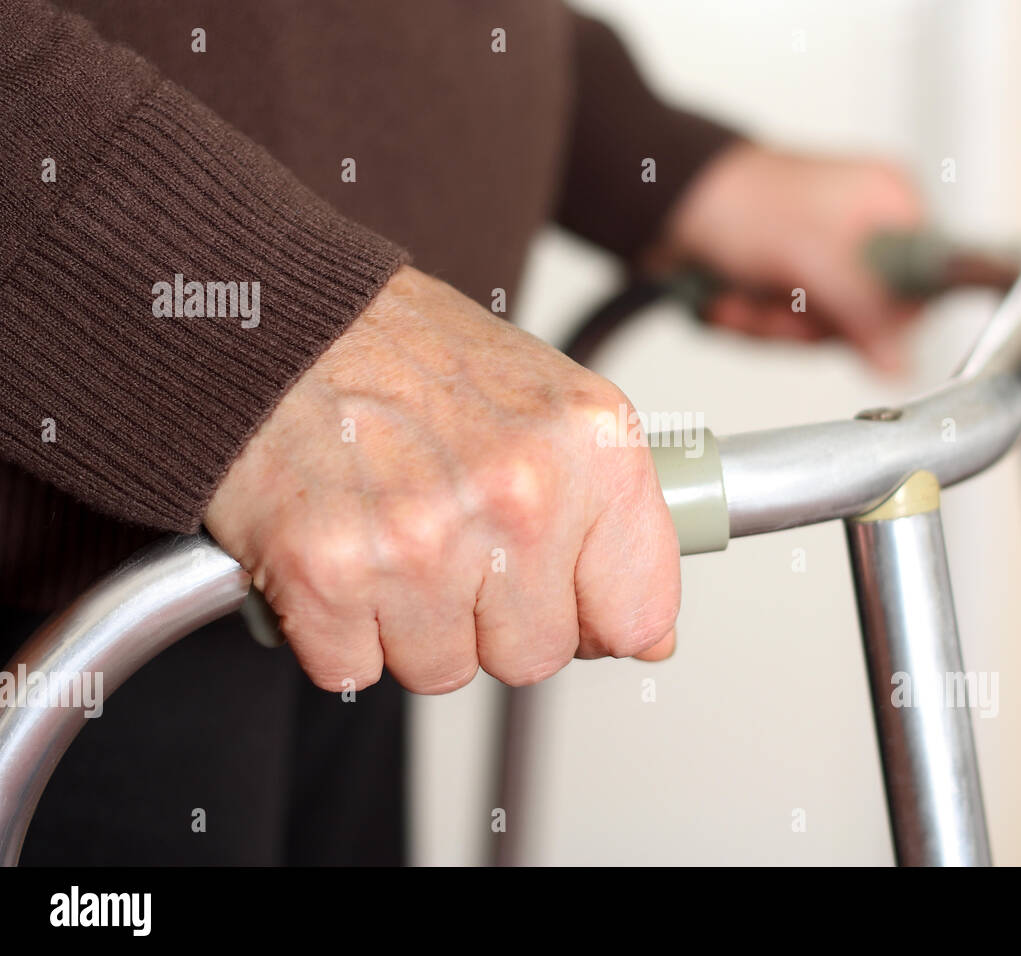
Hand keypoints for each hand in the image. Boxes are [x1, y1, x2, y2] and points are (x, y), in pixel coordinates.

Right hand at [205, 266, 679, 693]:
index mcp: (592, 446)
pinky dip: (335, 630)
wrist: (280, 321)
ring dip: (410, 624)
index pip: (639, 613)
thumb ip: (613, 516)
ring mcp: (423, 538)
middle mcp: (519, 493)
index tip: (564, 598)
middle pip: (536, 656)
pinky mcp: (329, 572)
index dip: (595, 618)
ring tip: (389, 534)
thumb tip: (650, 638)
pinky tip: (339, 552)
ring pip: (442, 670)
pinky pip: (353, 670)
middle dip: (491, 621)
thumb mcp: (550, 404)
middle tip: (450, 541)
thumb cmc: (411, 357)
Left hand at [655, 143, 924, 372]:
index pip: (925, 286)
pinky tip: (731, 297)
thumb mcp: (810, 255)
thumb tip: (902, 364)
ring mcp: (826, 262)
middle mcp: (865, 234)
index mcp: (891, 204)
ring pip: (821, 333)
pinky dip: (752, 323)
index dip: (884, 315)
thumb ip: (862, 311)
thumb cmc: (734, 200)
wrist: (663, 203)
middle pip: (868, 322)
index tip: (845, 315)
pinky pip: (786, 332)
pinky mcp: (790, 286)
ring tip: (744, 292)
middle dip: (809, 321)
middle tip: (780, 295)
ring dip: (773, 324)